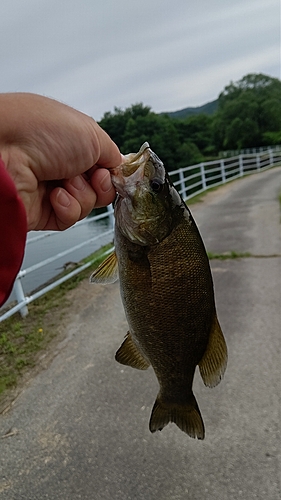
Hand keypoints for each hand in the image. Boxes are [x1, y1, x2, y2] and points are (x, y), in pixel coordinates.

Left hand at [0, 93, 120, 229]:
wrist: (5, 148)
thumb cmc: (43, 129)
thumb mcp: (92, 133)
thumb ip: (112, 154)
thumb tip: (120, 167)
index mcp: (72, 144)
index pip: (103, 166)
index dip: (112, 172)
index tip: (117, 173)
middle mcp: (61, 166)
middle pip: (99, 188)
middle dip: (102, 184)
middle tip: (94, 175)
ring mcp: (51, 190)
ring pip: (87, 205)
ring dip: (82, 193)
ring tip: (65, 180)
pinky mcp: (42, 212)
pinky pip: (69, 219)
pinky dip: (68, 208)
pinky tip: (55, 195)